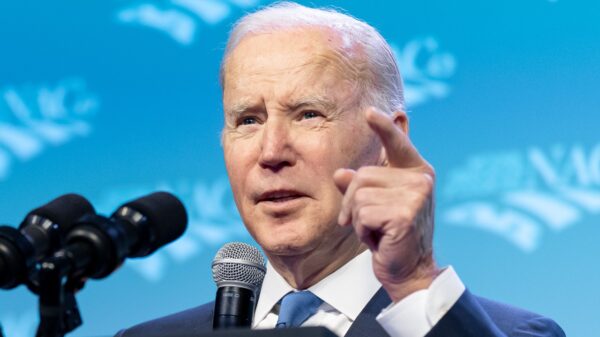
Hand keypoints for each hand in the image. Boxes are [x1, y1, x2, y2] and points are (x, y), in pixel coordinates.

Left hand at [333, 107, 438, 302]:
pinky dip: (362, 230)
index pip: (397, 144)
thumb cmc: (391, 236)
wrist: (408, 271)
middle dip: (353, 202)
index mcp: (417, 172)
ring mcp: (416, 195)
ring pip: (359, 195)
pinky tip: (379, 239)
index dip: (383, 127)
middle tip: (369, 223)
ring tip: (376, 231)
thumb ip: (363, 186)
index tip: (369, 112)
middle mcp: (421, 179)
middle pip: (362, 176)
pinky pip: (362, 213)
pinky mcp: (405, 214)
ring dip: (358, 218)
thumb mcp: (375, 206)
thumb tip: (340, 173)